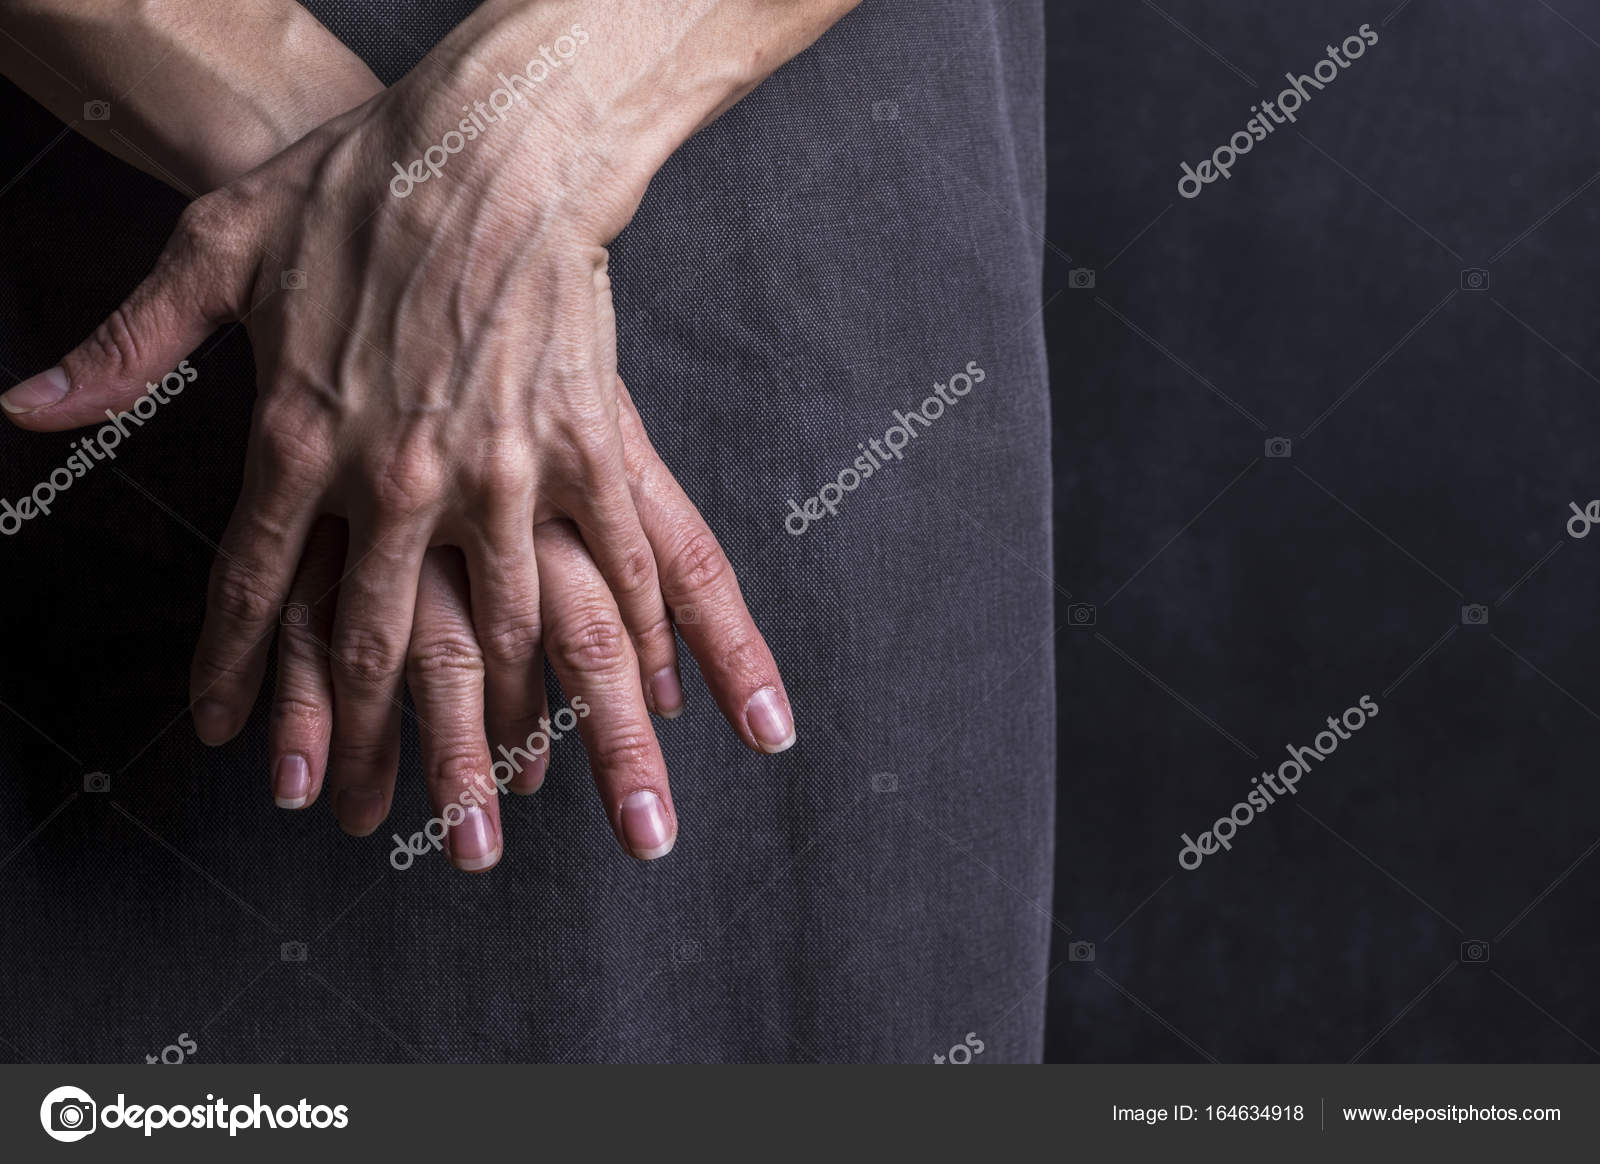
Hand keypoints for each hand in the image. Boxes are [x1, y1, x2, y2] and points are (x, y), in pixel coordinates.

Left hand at [1, 30, 793, 835]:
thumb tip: (26, 410)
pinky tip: (635, 701)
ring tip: (498, 809)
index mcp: (303, 433)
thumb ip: (129, 347)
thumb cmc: (359, 185)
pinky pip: (611, 564)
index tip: (238, 741)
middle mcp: (399, 475)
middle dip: (366, 742)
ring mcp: (500, 471)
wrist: (494, 142)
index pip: (259, 583)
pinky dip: (625, 640)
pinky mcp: (582, 448)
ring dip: (500, 730)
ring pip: (499, 627)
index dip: (240, 669)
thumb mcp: (216, 247)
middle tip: (363, 822)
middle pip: (377, 638)